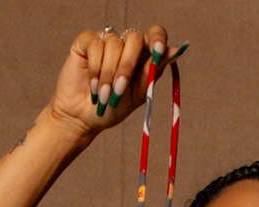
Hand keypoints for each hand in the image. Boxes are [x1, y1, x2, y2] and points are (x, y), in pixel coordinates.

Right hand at [45, 25, 171, 137]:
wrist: (83, 119)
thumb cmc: (112, 108)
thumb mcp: (137, 95)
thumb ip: (152, 73)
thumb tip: (174, 50)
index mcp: (142, 55)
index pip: (155, 34)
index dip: (158, 38)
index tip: (159, 51)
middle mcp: (125, 45)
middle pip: (134, 38)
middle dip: (128, 65)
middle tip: (119, 89)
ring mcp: (105, 41)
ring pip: (114, 43)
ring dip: (109, 73)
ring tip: (102, 95)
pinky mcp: (86, 42)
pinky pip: (95, 45)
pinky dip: (95, 67)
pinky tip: (92, 85)